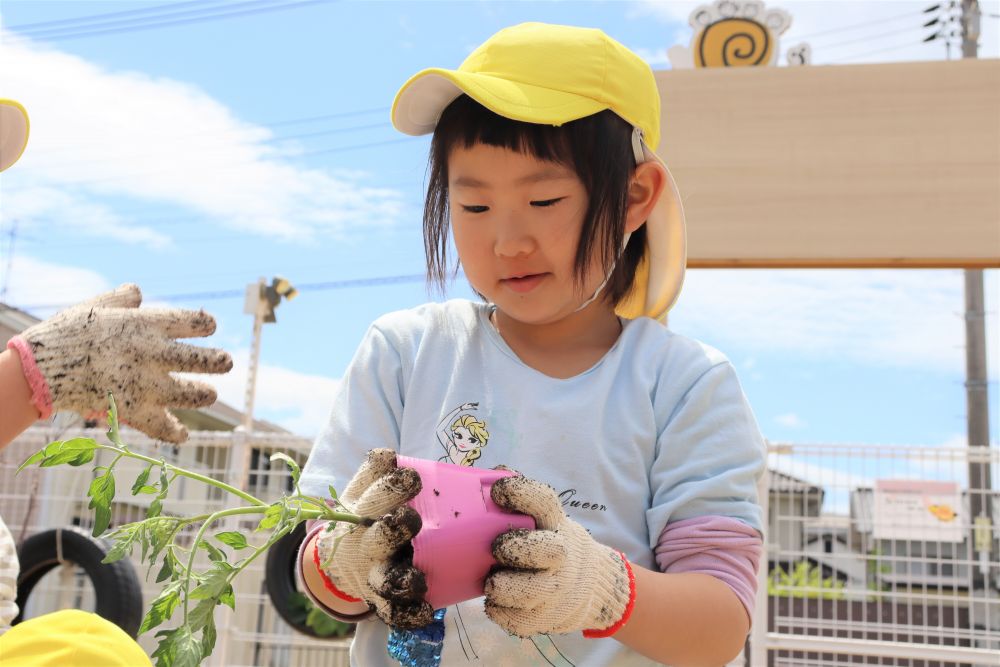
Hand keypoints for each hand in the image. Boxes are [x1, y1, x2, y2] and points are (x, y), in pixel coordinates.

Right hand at [12, 284, 230, 442]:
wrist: (42, 367)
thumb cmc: (68, 333)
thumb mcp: (96, 306)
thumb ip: (121, 300)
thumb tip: (137, 292)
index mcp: (146, 324)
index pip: (191, 322)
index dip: (204, 325)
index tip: (210, 327)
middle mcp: (152, 353)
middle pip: (199, 359)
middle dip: (218, 361)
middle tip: (226, 362)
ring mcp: (145, 384)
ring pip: (189, 393)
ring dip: (202, 394)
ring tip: (208, 392)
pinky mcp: (132, 410)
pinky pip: (161, 425)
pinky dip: (173, 431)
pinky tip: (182, 432)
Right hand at [315, 449, 433, 628]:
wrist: (339, 557)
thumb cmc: (368, 515)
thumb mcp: (365, 490)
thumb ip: (378, 471)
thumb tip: (388, 454)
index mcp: (361, 508)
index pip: (371, 491)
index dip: (390, 484)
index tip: (412, 476)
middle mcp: (364, 541)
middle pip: (377, 536)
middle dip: (393, 529)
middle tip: (411, 519)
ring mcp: (372, 572)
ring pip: (386, 579)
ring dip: (401, 578)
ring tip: (417, 579)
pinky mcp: (381, 599)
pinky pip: (394, 611)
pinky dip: (408, 614)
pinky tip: (425, 611)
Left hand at [485, 475, 635, 637]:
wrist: (590, 585)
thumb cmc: (550, 542)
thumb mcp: (545, 518)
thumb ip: (521, 500)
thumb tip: (493, 473)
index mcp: (555, 523)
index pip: (544, 501)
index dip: (521, 493)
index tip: (499, 491)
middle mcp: (560, 554)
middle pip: (548, 550)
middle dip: (519, 549)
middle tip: (497, 547)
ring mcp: (555, 589)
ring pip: (531, 591)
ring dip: (505, 587)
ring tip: (492, 581)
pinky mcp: (545, 618)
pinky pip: (519, 620)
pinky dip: (502, 613)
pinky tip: (495, 602)